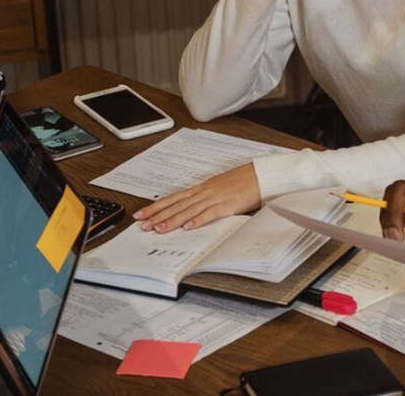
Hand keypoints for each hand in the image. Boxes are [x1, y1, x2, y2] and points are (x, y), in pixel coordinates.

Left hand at [133, 163, 261, 232]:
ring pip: (189, 210)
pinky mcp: (227, 205)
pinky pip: (210, 213)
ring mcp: (215, 197)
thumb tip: (193, 211)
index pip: (174, 198)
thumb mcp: (219, 188)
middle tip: (143, 225)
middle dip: (158, 215)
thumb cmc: (243, 181)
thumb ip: (206, 198)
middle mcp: (204, 192)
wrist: (261, 174)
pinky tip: (188, 227)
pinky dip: (198, 220)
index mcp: (201, 188)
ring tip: (159, 229)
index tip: (142, 214)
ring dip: (172, 220)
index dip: (156, 206)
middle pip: (176, 205)